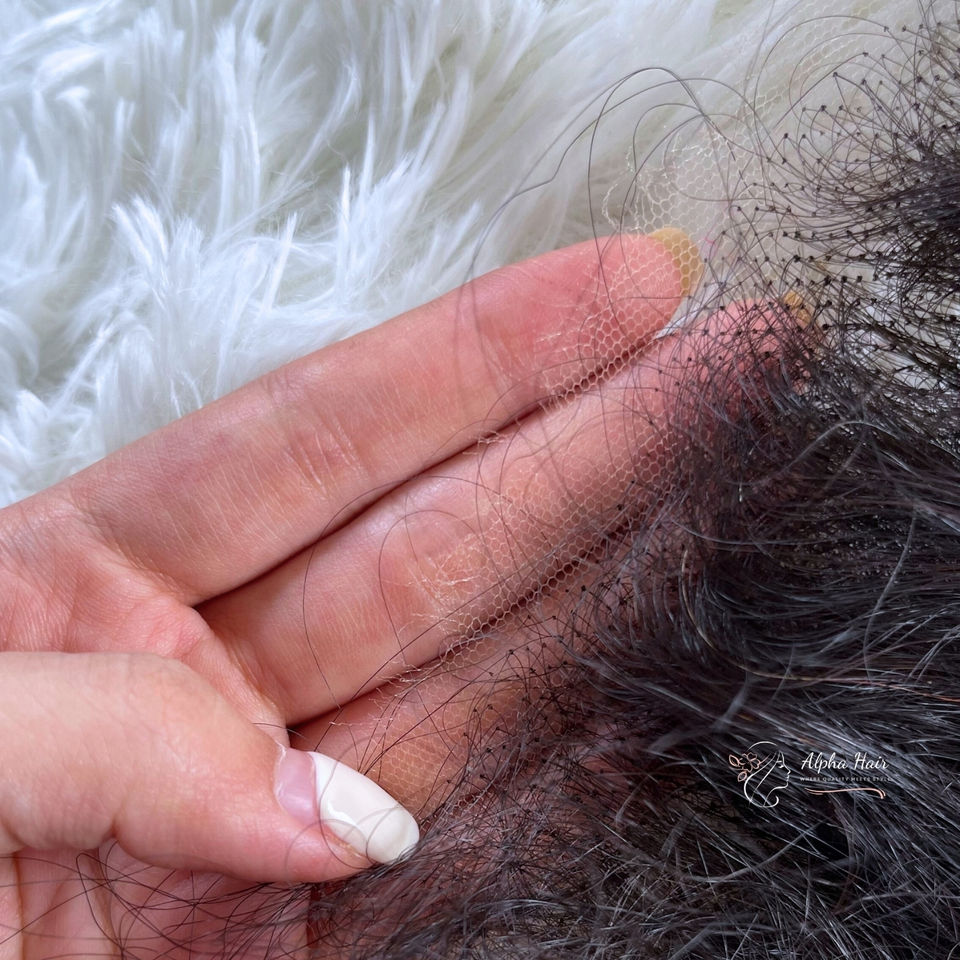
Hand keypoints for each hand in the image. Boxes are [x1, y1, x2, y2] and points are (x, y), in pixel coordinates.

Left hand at [0, 231, 698, 957]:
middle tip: (720, 361)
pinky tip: (645, 687)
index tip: (618, 287)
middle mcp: (206, 670)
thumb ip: (95, 732)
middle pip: (438, 528)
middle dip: (592, 434)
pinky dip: (557, 775)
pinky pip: (461, 838)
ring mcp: (270, 799)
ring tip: (720, 485)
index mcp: (88, 580)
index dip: (482, 350)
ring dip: (608, 581)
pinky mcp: (301, 926)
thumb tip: (308, 806)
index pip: (325, 429)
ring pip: (473, 669)